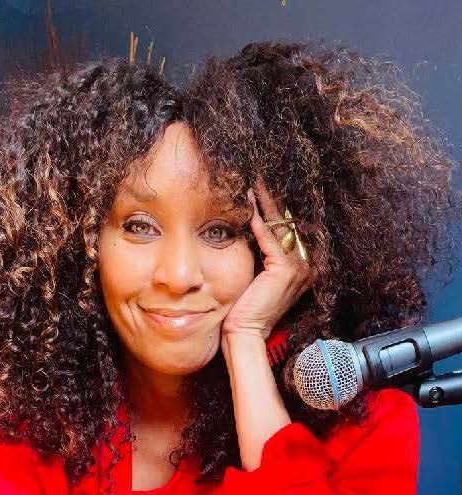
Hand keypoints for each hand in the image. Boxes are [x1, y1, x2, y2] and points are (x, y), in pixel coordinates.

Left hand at [221, 177, 313, 344]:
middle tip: (258, 174)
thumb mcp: (257, 272)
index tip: (260, 184)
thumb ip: (261, 250)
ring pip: (280, 226)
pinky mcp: (285, 271)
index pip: (289, 226)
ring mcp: (299, 267)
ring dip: (265, 202)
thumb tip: (249, 222)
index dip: (274, 204)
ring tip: (252, 181)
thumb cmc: (246, 304)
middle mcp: (307, 264)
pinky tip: (247, 203)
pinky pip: (269, 239)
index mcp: (302, 264)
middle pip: (289, 222)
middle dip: (272, 197)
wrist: (244, 332)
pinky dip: (257, 220)